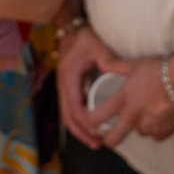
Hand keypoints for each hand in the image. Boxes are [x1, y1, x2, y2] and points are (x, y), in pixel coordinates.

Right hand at [57, 24, 118, 147]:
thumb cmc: (85, 36)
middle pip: (68, 115)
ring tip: (94, 142)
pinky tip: (88, 129)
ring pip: (66, 115)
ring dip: (79, 130)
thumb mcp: (96, 44)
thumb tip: (110, 69)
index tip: (96, 130)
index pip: (74, 104)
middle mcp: (63, 84)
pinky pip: (69, 110)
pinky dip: (77, 122)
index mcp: (69, 76)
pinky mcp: (67, 88)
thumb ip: (105, 57)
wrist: (70, 29)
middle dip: (81, 132)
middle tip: (97, 144)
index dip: (84, 120)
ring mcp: (63, 87)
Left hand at [85, 55, 173, 147]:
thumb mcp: (134, 64)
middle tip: (110, 134)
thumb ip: (115, 66)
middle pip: (113, 139)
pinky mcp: (163, 132)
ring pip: (138, 132)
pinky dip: (155, 128)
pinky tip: (160, 115)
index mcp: (122, 100)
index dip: (89, 123)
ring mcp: (148, 127)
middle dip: (108, 139)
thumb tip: (101, 63)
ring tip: (148, 111)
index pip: (96, 118)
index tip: (90, 123)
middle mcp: (133, 117)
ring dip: (139, 126)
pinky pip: (155, 134)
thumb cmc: (160, 69)